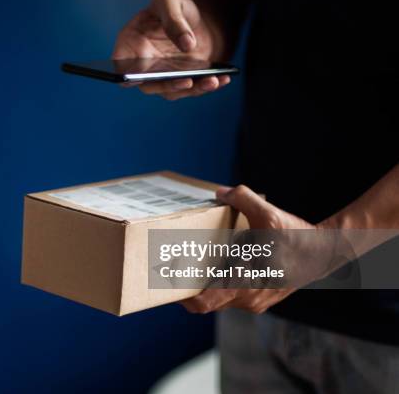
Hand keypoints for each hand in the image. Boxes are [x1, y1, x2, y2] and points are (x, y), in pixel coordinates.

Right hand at [112, 0, 230, 99]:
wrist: (199, 18)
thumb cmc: (176, 7)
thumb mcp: (169, 0)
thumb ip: (173, 18)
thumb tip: (187, 44)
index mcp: (130, 44)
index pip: (120, 64)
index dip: (126, 74)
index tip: (137, 78)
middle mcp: (143, 66)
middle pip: (148, 84)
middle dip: (167, 85)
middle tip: (185, 81)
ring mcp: (162, 77)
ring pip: (173, 91)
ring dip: (192, 89)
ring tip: (212, 80)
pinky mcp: (182, 82)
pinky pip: (192, 89)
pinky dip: (207, 85)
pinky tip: (222, 79)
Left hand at [181, 185, 315, 314]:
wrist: (325, 252)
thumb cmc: (296, 236)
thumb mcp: (268, 213)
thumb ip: (241, 198)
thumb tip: (220, 192)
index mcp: (244, 284)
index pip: (204, 303)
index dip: (182, 296)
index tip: (169, 282)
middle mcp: (247, 299)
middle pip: (207, 300)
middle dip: (192, 286)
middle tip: (178, 266)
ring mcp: (254, 302)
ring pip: (220, 298)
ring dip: (208, 284)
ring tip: (197, 262)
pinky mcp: (259, 299)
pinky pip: (233, 296)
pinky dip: (223, 283)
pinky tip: (223, 263)